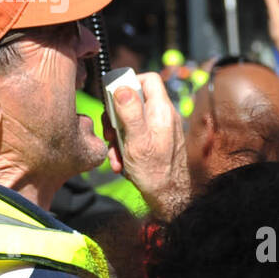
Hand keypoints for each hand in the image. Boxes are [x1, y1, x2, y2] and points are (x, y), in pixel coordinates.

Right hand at [102, 71, 189, 222]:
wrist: (168, 198)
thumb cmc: (154, 172)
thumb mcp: (136, 140)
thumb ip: (130, 112)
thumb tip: (122, 86)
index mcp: (162, 110)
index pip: (149, 79)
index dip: (129, 82)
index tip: (113, 97)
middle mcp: (164, 116)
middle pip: (135, 101)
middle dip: (117, 117)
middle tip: (109, 133)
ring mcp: (161, 129)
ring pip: (133, 121)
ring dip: (118, 137)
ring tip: (115, 155)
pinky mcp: (157, 142)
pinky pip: (137, 136)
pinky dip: (126, 147)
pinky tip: (122, 163)